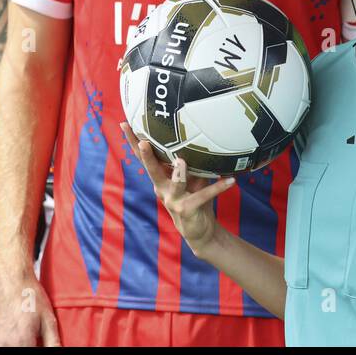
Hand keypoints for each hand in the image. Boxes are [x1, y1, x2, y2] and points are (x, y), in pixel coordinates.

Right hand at [0, 255, 58, 346]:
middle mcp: (5, 345)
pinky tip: (22, 337)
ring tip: (32, 337)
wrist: (10, 281)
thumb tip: (59, 352)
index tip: (44, 344)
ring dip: (22, 346)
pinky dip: (12, 346)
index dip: (41, 350)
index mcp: (22, 342)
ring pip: (11, 352)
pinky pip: (2, 349)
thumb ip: (52, 341)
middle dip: (32, 347)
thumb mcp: (48, 319)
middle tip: (39, 339)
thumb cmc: (29, 296)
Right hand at [121, 122, 232, 254]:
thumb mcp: (192, 177)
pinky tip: (231, 181)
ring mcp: (173, 200)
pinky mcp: (187, 209)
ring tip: (180, 161)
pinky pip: (203, 195)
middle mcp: (162, 189)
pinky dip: (218, 187)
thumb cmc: (194, 197)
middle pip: (152, 170)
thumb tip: (201, 134)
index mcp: (161, 178)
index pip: (145, 158)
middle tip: (142, 142)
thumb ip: (192, 160)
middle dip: (146, 156)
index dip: (134, 142)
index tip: (124, 124)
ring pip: (174, 184)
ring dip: (177, 173)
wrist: (199, 230)